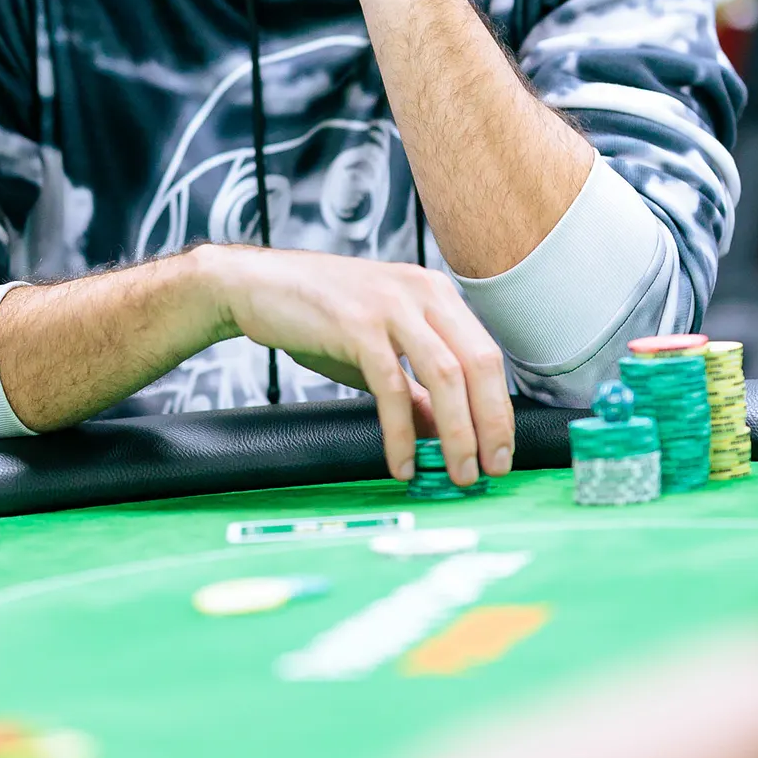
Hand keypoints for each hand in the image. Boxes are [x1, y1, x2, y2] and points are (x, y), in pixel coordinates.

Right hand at [206, 245, 513, 486]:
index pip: (487, 355)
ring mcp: (390, 306)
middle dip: (491, 423)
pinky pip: (392, 386)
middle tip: (491, 468)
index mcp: (435, 294)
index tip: (502, 450)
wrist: (255, 285)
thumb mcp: (378, 348)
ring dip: (459, 432)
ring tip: (459, 471)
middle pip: (479, 363)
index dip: (500, 407)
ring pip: (445, 376)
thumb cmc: (318, 315)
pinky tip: (403, 461)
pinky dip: (402, 431)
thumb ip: (416, 387)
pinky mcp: (356, 324)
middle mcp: (422, 293)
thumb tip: (448, 434)